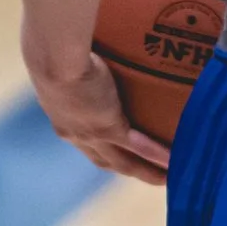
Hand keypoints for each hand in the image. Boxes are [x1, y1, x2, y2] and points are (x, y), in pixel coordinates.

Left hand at [29, 47, 169, 186]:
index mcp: (63, 119)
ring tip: (166, 178)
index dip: (101, 150)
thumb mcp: (62, 65)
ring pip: (122, 162)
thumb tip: (86, 48)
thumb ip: (75, 65)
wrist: (54, 59)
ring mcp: (92, 134)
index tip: (116, 154)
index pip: (84, 141)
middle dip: (126, 168)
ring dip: (144, 172)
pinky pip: (137, 147)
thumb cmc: (53, 50)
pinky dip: (156, 156)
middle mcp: (75, 133)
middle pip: (105, 161)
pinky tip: (173, 161)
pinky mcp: (109, 128)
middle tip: (148, 176)